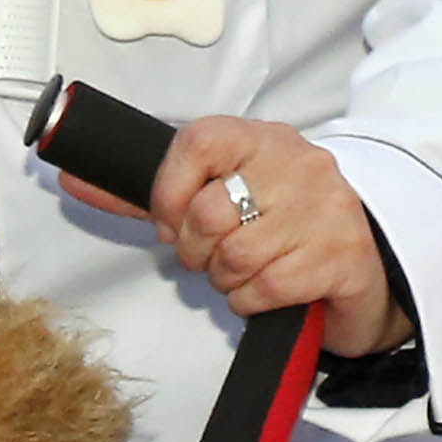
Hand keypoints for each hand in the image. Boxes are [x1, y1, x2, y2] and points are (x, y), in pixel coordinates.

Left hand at [58, 115, 403, 357]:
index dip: (168, 192)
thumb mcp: (219, 196)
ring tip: (248, 272)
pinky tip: (269, 291)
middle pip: (205, 214)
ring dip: (226, 281)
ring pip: (233, 258)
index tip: (170, 221)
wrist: (367, 262)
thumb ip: (149, 194)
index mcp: (261, 139)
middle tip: (214, 256)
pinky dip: (253, 302)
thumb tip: (74, 180)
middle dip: (196, 252)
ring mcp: (325, 209)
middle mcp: (297, 164)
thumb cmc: (283, 226)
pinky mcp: (341, 257)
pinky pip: (264, 290)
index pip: (196, 143)